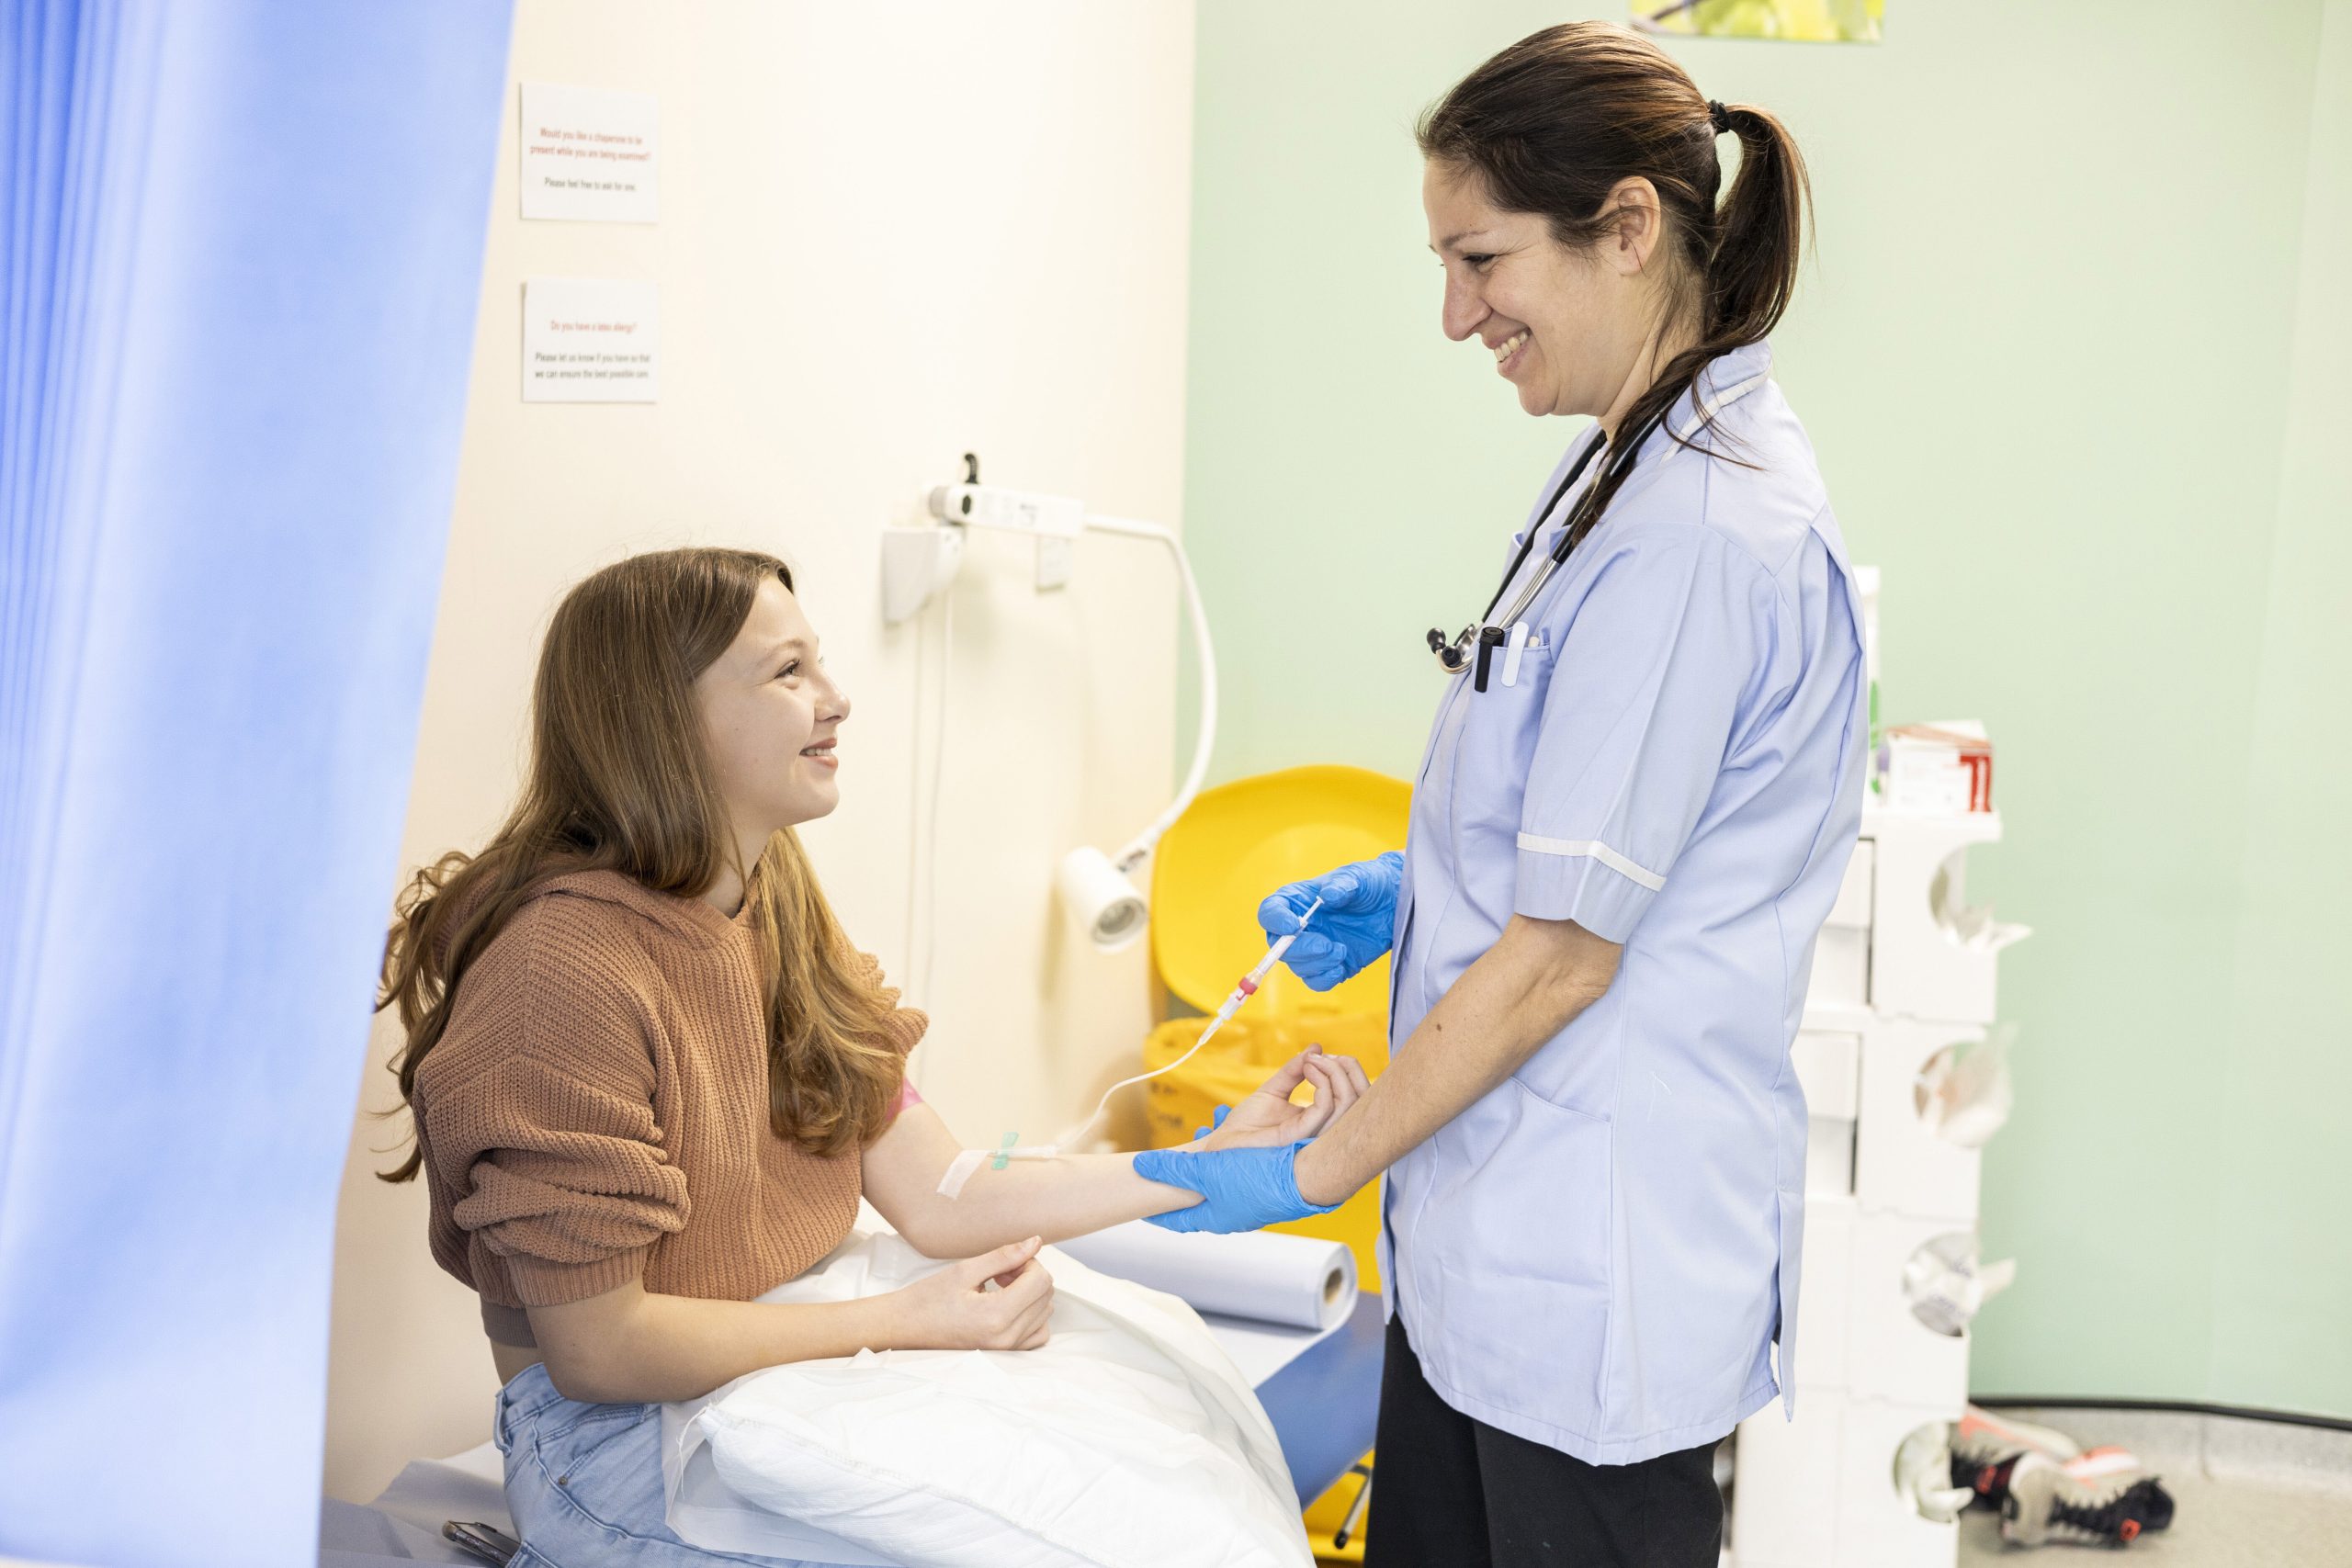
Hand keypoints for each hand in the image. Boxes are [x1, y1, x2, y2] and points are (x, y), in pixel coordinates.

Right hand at [881, 1237, 1054, 1351]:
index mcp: (997, 1315)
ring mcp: (1007, 1349)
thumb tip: (1036, 1242)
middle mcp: (1007, 1337)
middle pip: (1046, 1295)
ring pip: (1045, 1313)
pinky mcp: (1004, 1354)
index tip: (1005, 1263)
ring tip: (1000, 1289)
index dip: (1028, 1262)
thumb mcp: (965, 1270)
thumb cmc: (928, 1298)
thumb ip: (1004, 1256)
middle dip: (1029, 1276)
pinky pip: (1037, 1334)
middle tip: (1000, 1274)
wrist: (905, 1328)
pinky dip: (1031, 1316)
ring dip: (1030, 1294)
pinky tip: (1008, 1306)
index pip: (1041, 1280)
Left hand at [1131, 1142, 1341, 1233]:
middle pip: (1201, 1199)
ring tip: (1205, 1137)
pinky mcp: (1270, 1186)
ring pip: (1223, 1180)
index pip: (1179, 1220)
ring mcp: (1253, 1201)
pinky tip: (1236, 1141)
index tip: (1144, 1212)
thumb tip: (1141, 1167)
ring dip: (1212, 1161)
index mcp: (1215, 1217)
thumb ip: (1173, 1170)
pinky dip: (1233, 1155)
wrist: (1305, 1175)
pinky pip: (1243, 1170)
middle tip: (1174, 1166)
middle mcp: (1234, 1213)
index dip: (1159, 1214)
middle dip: (1186, 1179)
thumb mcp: (1206, 1171)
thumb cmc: (1257, 1178)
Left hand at [1195, 1047, 1370, 1150]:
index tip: (1327, 1055)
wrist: (1223, 1143)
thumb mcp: (1274, 1089)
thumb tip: (1316, 1048)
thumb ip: (1295, 1070)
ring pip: (1348, 1103)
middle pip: (1361, 1100)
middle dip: (1351, 1069)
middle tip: (1327, 1055)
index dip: (1350, 1071)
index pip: (1356, 1097)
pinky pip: (1325, 1108)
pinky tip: (1307, 1069)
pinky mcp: (1300, 1136)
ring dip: (1335, 1072)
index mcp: (1322, 1120)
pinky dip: (1321, 1083)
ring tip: (1313, 1060)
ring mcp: (1315, 1134)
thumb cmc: (1247, 1123)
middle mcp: (1324, 1129)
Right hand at [1258, 852, 1403, 990]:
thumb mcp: (1359, 877)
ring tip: (1342, 950)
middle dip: (1300, 949)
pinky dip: (1325, 978)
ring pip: (1298, 966)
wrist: (1394, 904)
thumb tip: (1328, 896)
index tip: (1294, 925)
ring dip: (1317, 964)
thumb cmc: (1370, 884)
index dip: (1275, 920)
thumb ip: (1342, 885)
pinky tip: (1342, 967)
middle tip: (1326, 944)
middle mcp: (1300, 926)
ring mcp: (1314, 948)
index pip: (1270, 911)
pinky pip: (1316, 981)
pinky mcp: (1331, 964)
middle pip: (1279, 946)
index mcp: (1298, 900)